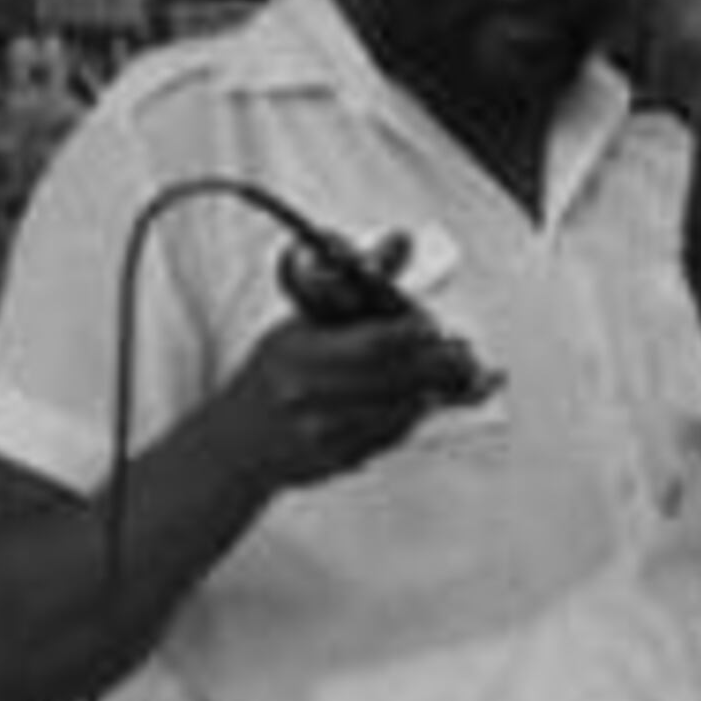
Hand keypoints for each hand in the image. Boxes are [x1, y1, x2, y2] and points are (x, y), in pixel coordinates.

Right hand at [224, 240, 487, 485]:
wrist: (237, 442)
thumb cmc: (274, 374)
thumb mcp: (302, 322)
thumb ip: (356, 283)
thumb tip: (400, 241)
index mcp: (299, 352)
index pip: (375, 343)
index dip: (416, 334)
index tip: (434, 326)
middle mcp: (310, 393)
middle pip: (398, 377)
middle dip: (441, 364)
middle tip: (464, 352)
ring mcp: (325, 432)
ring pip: (403, 411)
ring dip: (438, 391)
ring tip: (458, 375)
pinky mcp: (340, 459)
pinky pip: (394, 437)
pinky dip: (417, 416)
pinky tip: (426, 399)